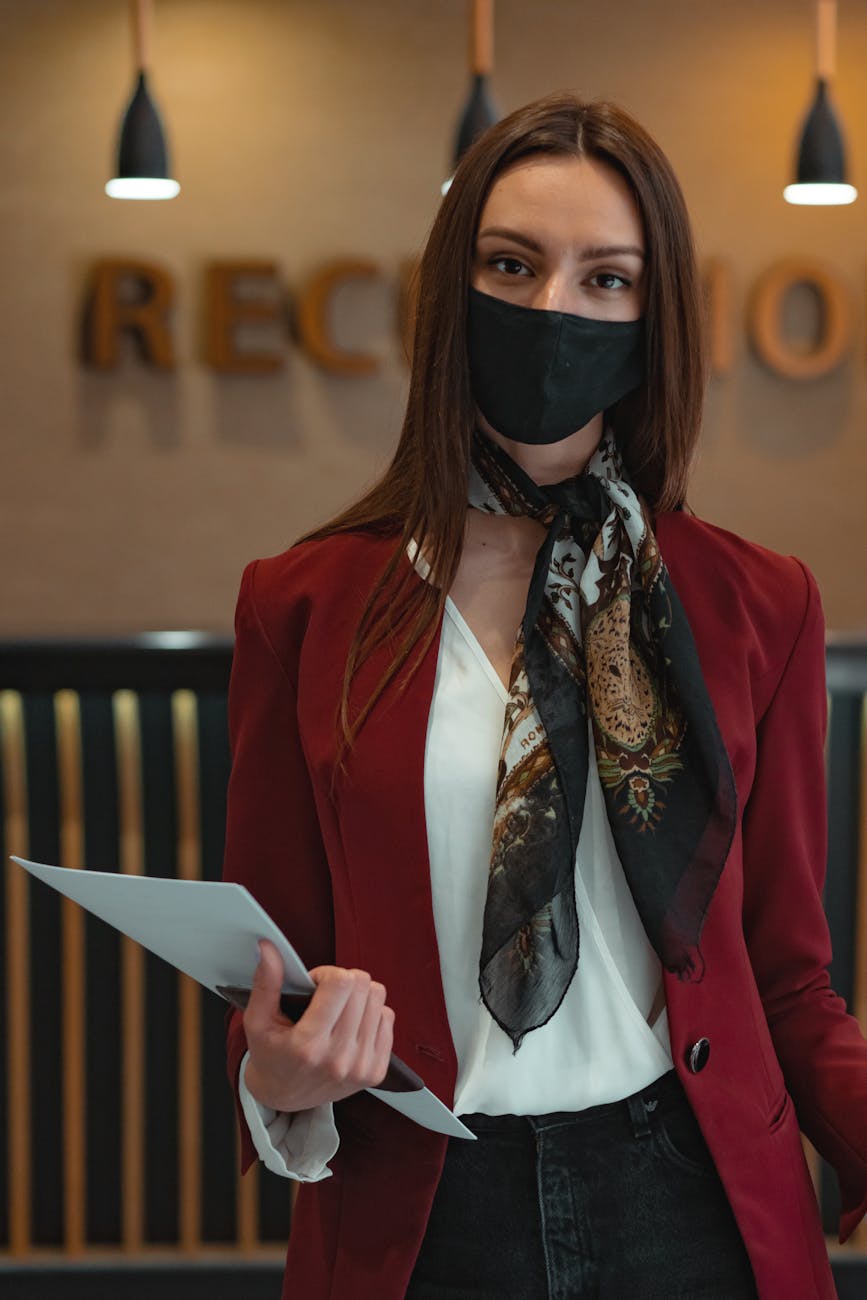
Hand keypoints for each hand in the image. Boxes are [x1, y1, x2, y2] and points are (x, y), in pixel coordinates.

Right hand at [242, 939, 394, 1112]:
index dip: (326, 973)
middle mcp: (338, 1059)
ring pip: (378, 998)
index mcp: (308, 1045)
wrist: (284, 1098)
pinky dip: (371, 1014)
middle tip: (325, 996)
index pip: (340, 983)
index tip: (314, 985)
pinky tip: (350, 1025)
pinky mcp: (376, 1073)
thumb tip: (268, 948)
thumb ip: (265, 983)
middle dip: (343, 981)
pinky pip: (388, 1018)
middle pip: (363, 986)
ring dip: (359, 996)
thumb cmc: (270, 1055)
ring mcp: (360, 1067)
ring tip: (338, 1009)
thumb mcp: (257, 1021)